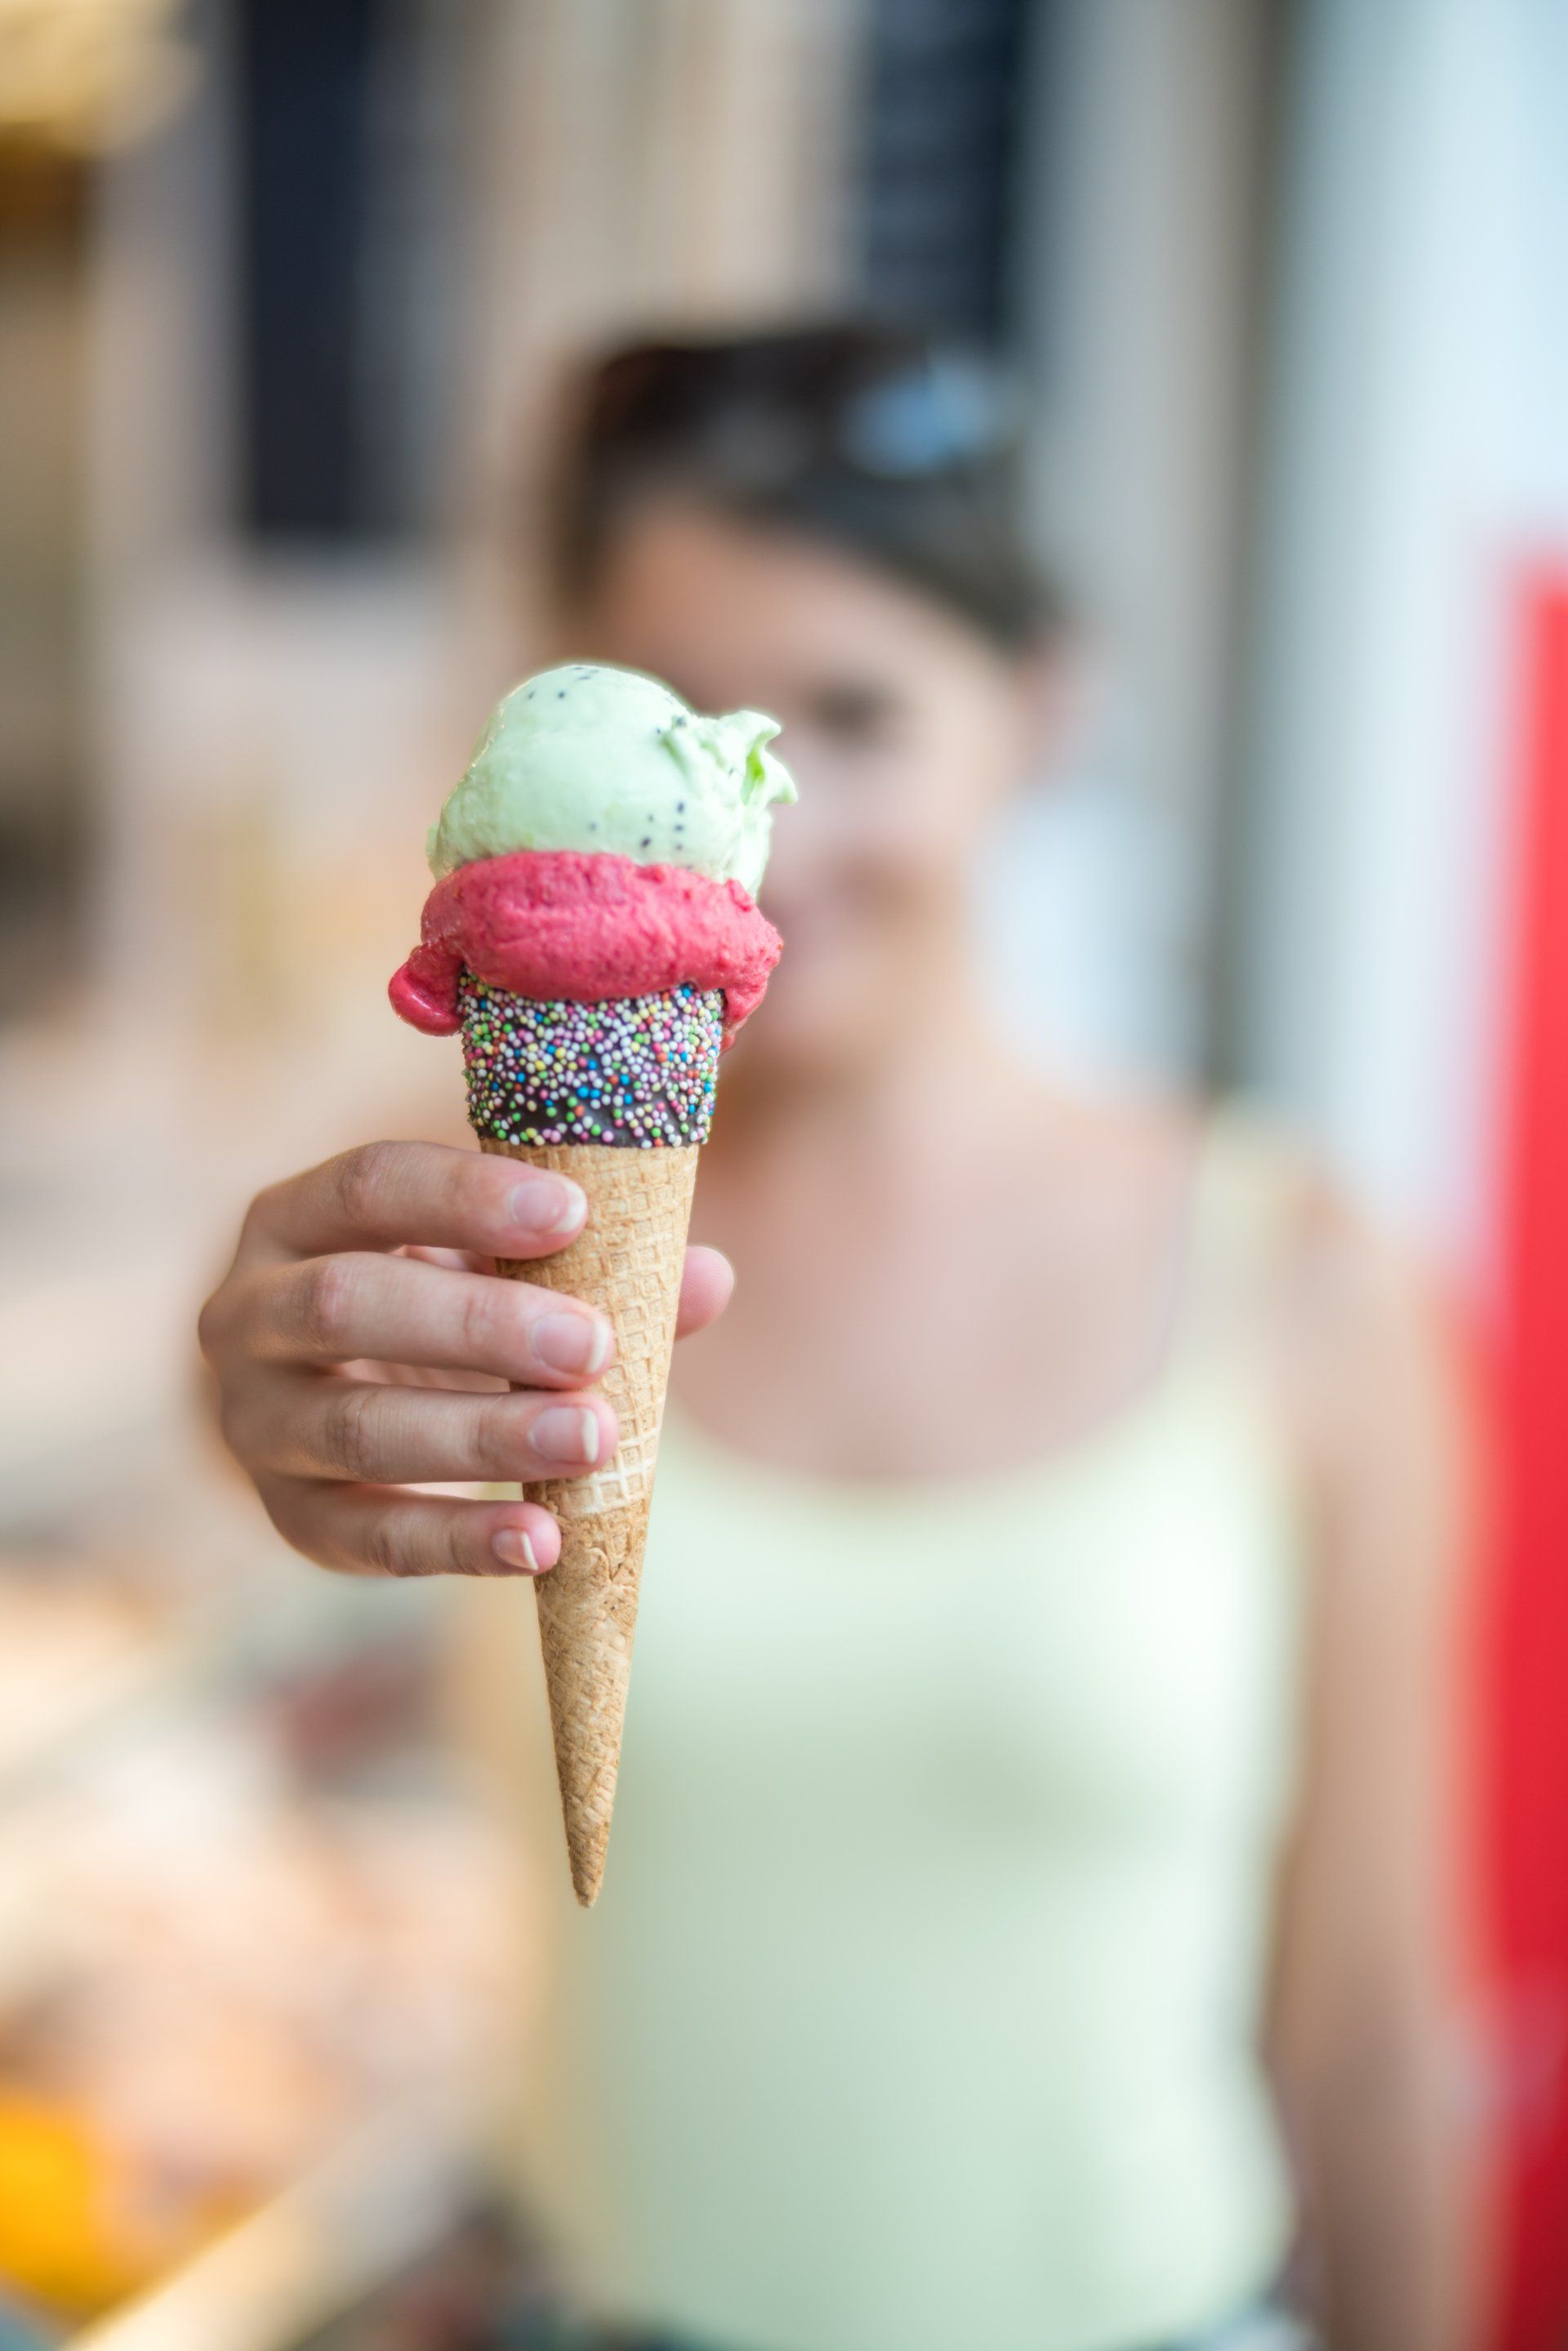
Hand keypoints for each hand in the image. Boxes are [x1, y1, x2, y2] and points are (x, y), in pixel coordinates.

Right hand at [199, 1141, 732, 1580]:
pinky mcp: (289, 1519)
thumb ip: (591, 1267)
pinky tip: (542, 1541)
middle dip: (477, 1323)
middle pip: (346, 1303)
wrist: (333, 1406)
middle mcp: (247, 1313)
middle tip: (591, 1344)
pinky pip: (367, 1538)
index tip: (574, 1211)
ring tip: (591, 1437)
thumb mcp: (494, 1267)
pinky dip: (459, 1542)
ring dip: (481, 1434)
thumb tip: (708, 1278)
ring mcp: (256, 1423)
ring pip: (354, 1427)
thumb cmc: (436, 1306)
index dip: (465, 1195)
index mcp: (294, 1217)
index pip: (367, 1185)